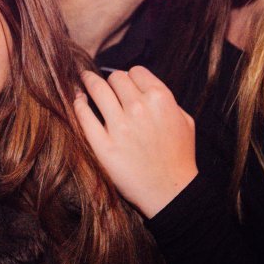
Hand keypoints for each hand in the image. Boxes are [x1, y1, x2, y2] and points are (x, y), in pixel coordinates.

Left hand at [74, 66, 196, 217]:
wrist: (171, 192)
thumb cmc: (180, 157)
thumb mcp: (185, 121)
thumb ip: (167, 100)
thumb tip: (146, 88)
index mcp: (161, 99)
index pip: (136, 72)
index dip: (130, 76)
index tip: (125, 82)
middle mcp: (139, 108)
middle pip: (115, 78)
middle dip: (111, 80)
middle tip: (106, 85)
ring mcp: (120, 126)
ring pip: (97, 89)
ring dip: (89, 81)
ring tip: (84, 79)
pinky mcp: (103, 145)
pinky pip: (84, 116)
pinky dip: (79, 104)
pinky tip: (78, 101)